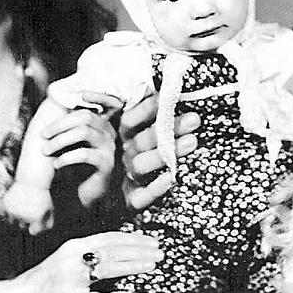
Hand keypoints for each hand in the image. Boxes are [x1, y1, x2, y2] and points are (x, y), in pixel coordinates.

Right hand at [13, 231, 162, 292]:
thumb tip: (119, 252)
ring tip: (152, 265)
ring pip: (108, 268)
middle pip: (112, 251)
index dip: (132, 238)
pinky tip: (132, 291)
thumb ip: (88, 254)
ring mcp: (71, 279)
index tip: (151, 241)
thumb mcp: (66, 260)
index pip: (108, 238)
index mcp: (73, 247)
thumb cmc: (46, 281)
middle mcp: (72, 259)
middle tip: (159, 252)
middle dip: (138, 251)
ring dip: (133, 266)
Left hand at [41, 92, 121, 208]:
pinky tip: (56, 164)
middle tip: (42, 135)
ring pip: (84, 132)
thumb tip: (52, 97)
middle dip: (60, 123)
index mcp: (101, 124)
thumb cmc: (70, 167)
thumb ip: (66, 124)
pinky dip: (67, 157)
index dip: (98, 95)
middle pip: (86, 116)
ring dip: (60, 140)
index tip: (81, 94)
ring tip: (45, 150)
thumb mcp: (68, 142)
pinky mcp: (107, 165)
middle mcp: (109, 133)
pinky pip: (86, 154)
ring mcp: (110, 148)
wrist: (78, 198)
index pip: (106, 103)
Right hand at [118, 93, 199, 210]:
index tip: (167, 98)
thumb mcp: (124, 132)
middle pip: (143, 140)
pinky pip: (141, 197)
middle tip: (194, 119)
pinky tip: (171, 178)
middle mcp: (121, 156)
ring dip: (165, 154)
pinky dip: (154, 188)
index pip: (131, 120)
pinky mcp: (129, 203)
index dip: (147, 109)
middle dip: (169, 129)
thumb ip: (139, 113)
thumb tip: (152, 90)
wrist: (98, 201)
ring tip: (192, 142)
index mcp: (118, 137)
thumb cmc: (122, 159)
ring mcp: (124, 178)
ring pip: (141, 165)